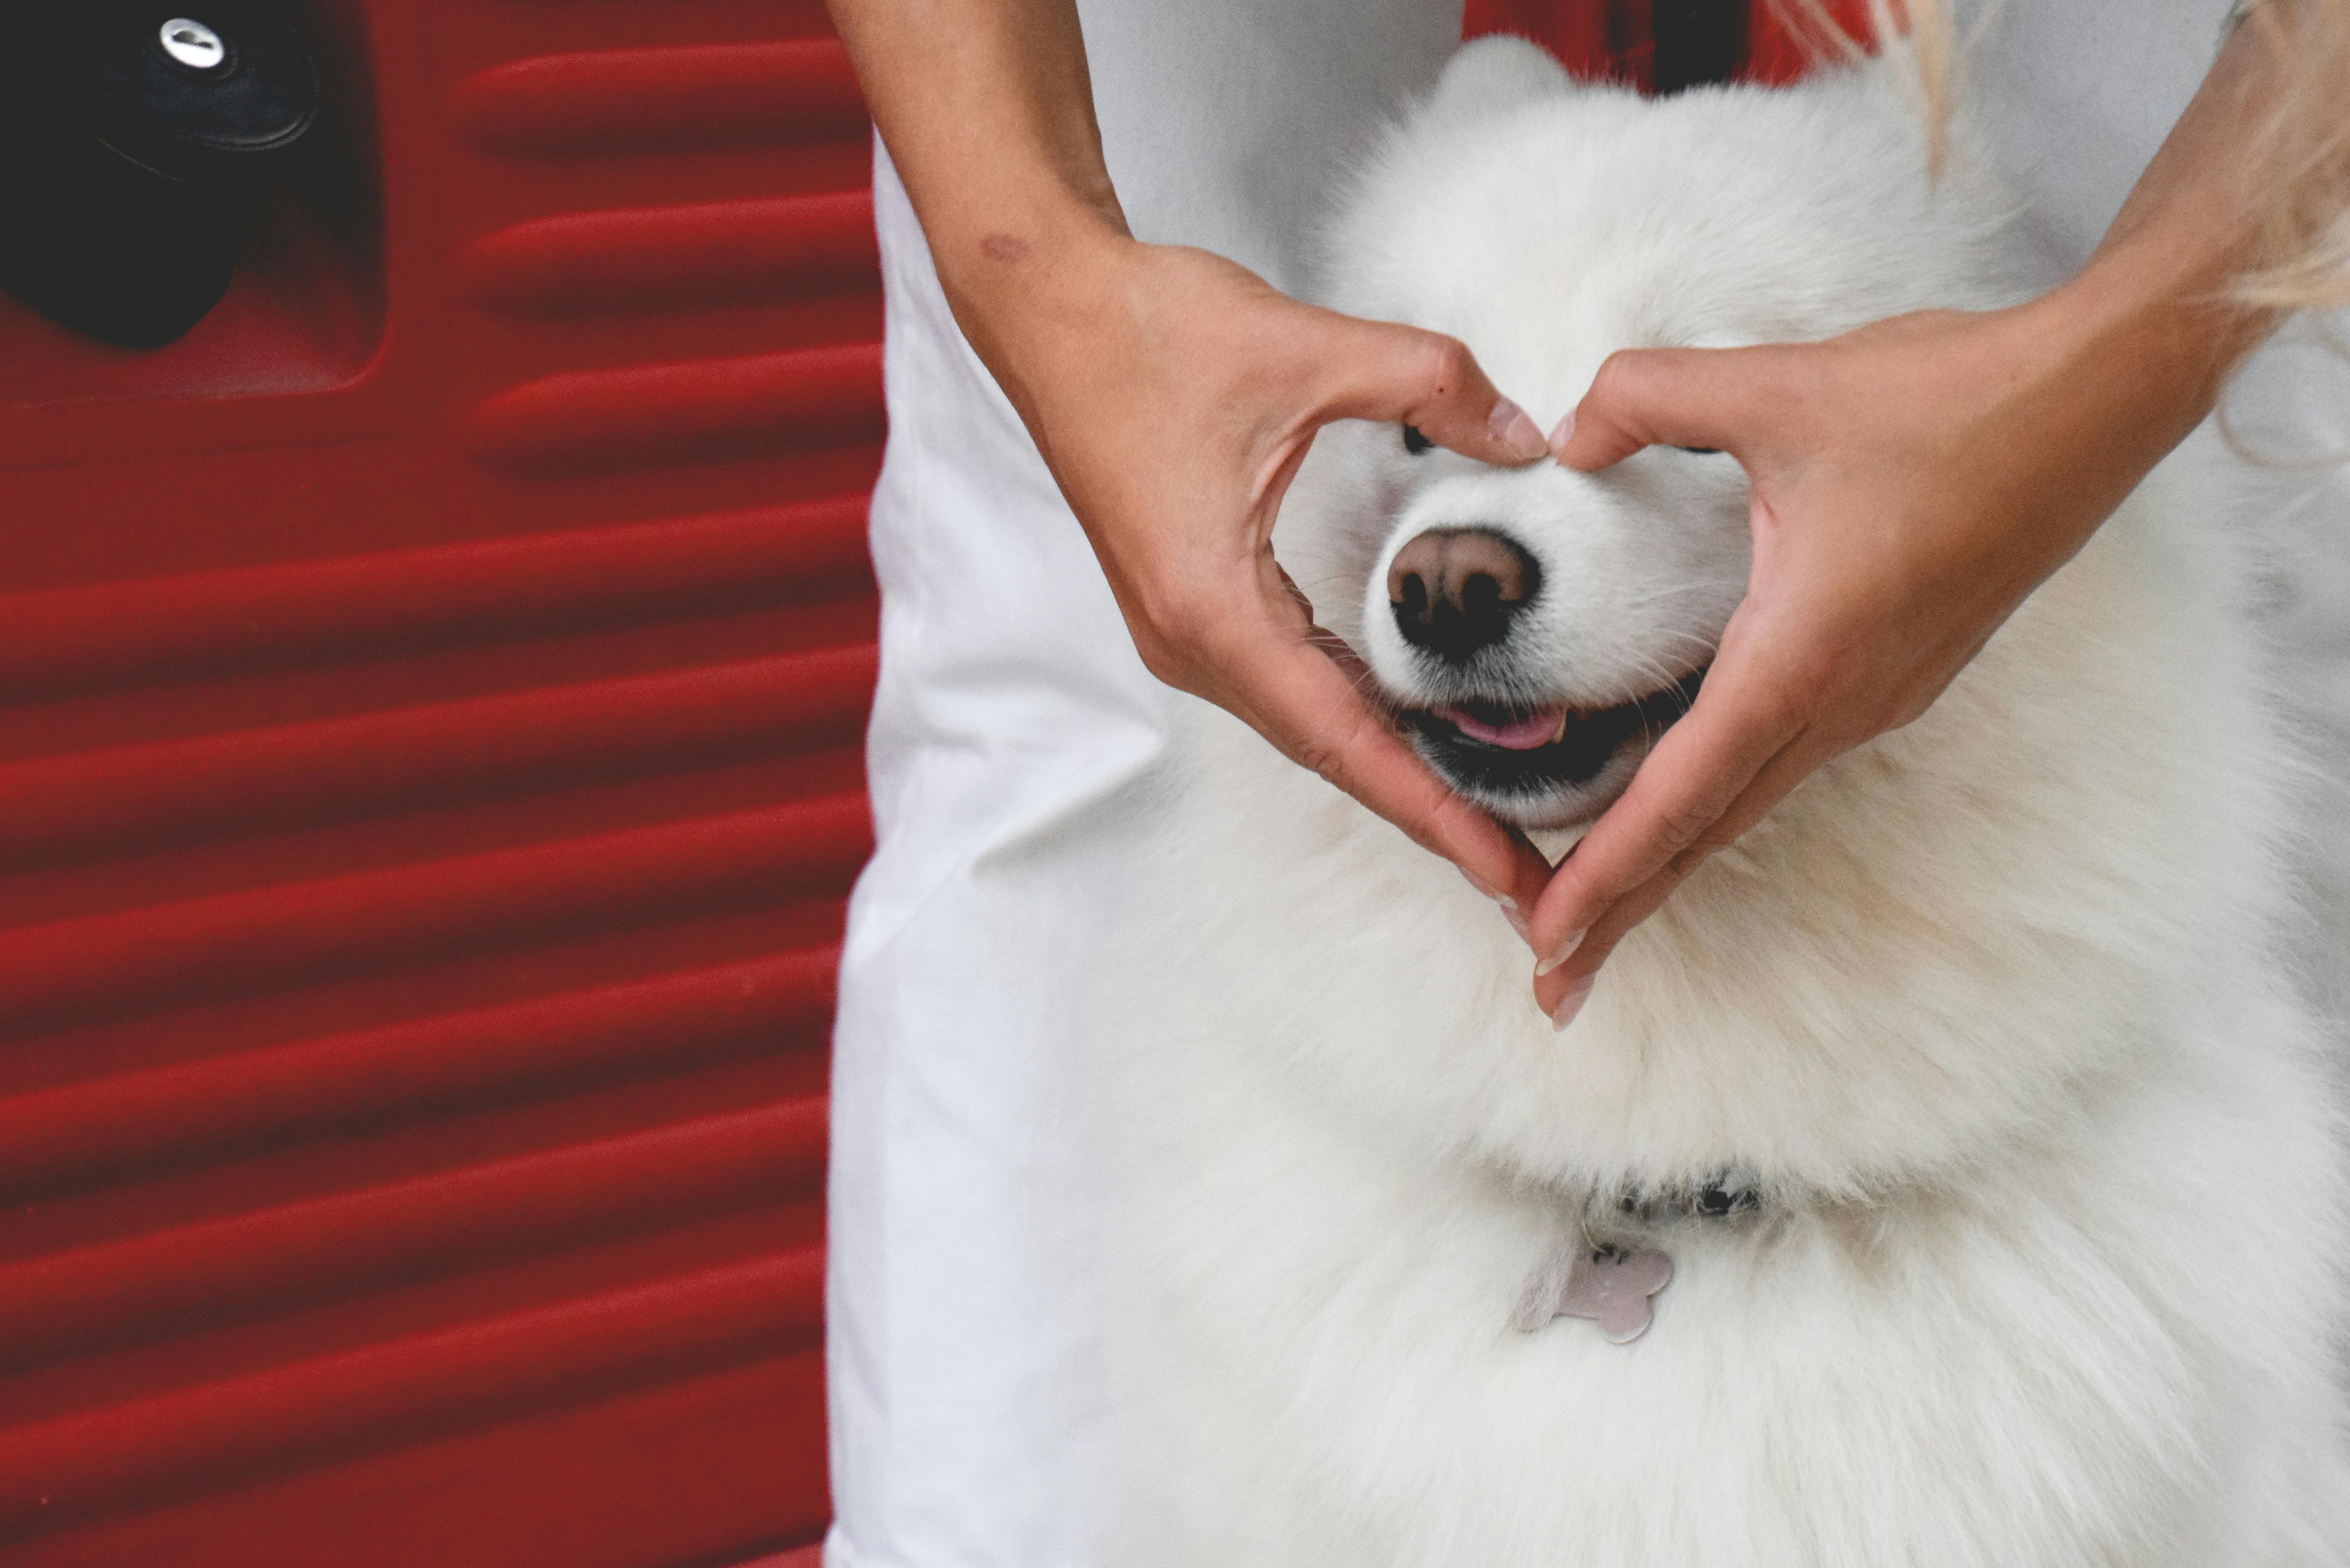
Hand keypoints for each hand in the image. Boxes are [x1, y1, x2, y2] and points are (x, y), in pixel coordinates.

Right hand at [981, 235, 1558, 917]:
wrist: (1048, 307)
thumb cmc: (1150, 330)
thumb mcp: (1307, 346)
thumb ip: (1432, 385)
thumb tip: (1527, 438)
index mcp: (1214, 606)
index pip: (1345, 740)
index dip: (1434, 812)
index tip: (1504, 873)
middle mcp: (1191, 641)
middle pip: (1330, 755)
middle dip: (1431, 816)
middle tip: (1527, 875)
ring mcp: (1182, 629)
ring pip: (1306, 726)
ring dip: (1392, 773)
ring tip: (1486, 821)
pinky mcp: (1187, 603)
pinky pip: (1283, 684)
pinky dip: (1352, 717)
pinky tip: (1411, 730)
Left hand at [1523, 292, 2220, 1022]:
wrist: (2099, 399)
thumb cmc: (1953, 398)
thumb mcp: (1779, 385)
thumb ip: (1648, 398)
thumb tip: (1564, 434)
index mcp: (1802, 656)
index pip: (1678, 793)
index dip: (1604, 874)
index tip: (1545, 940)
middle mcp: (1843, 700)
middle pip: (1707, 831)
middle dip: (1622, 909)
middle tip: (1554, 985)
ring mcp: (1879, 695)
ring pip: (1749, 801)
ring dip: (1670, 861)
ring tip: (1600, 917)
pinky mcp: (1901, 672)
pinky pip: (1788, 759)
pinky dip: (1718, 802)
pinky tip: (1684, 807)